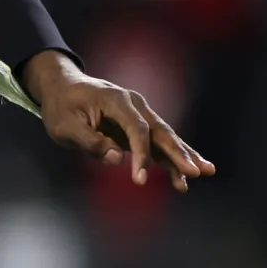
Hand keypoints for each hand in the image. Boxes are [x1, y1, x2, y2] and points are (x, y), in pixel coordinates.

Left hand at [22, 51, 216, 191]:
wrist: (63, 87)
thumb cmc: (61, 107)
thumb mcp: (64, 126)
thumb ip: (89, 142)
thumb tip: (116, 160)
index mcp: (116, 101)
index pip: (136, 130)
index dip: (141, 155)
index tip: (139, 180)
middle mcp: (134, 105)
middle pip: (161, 131)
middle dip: (179, 153)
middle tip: (196, 172)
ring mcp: (140, 114)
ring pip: (165, 137)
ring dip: (183, 155)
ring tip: (205, 172)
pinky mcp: (139, 125)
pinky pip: (158, 143)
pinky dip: (172, 157)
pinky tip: (186, 173)